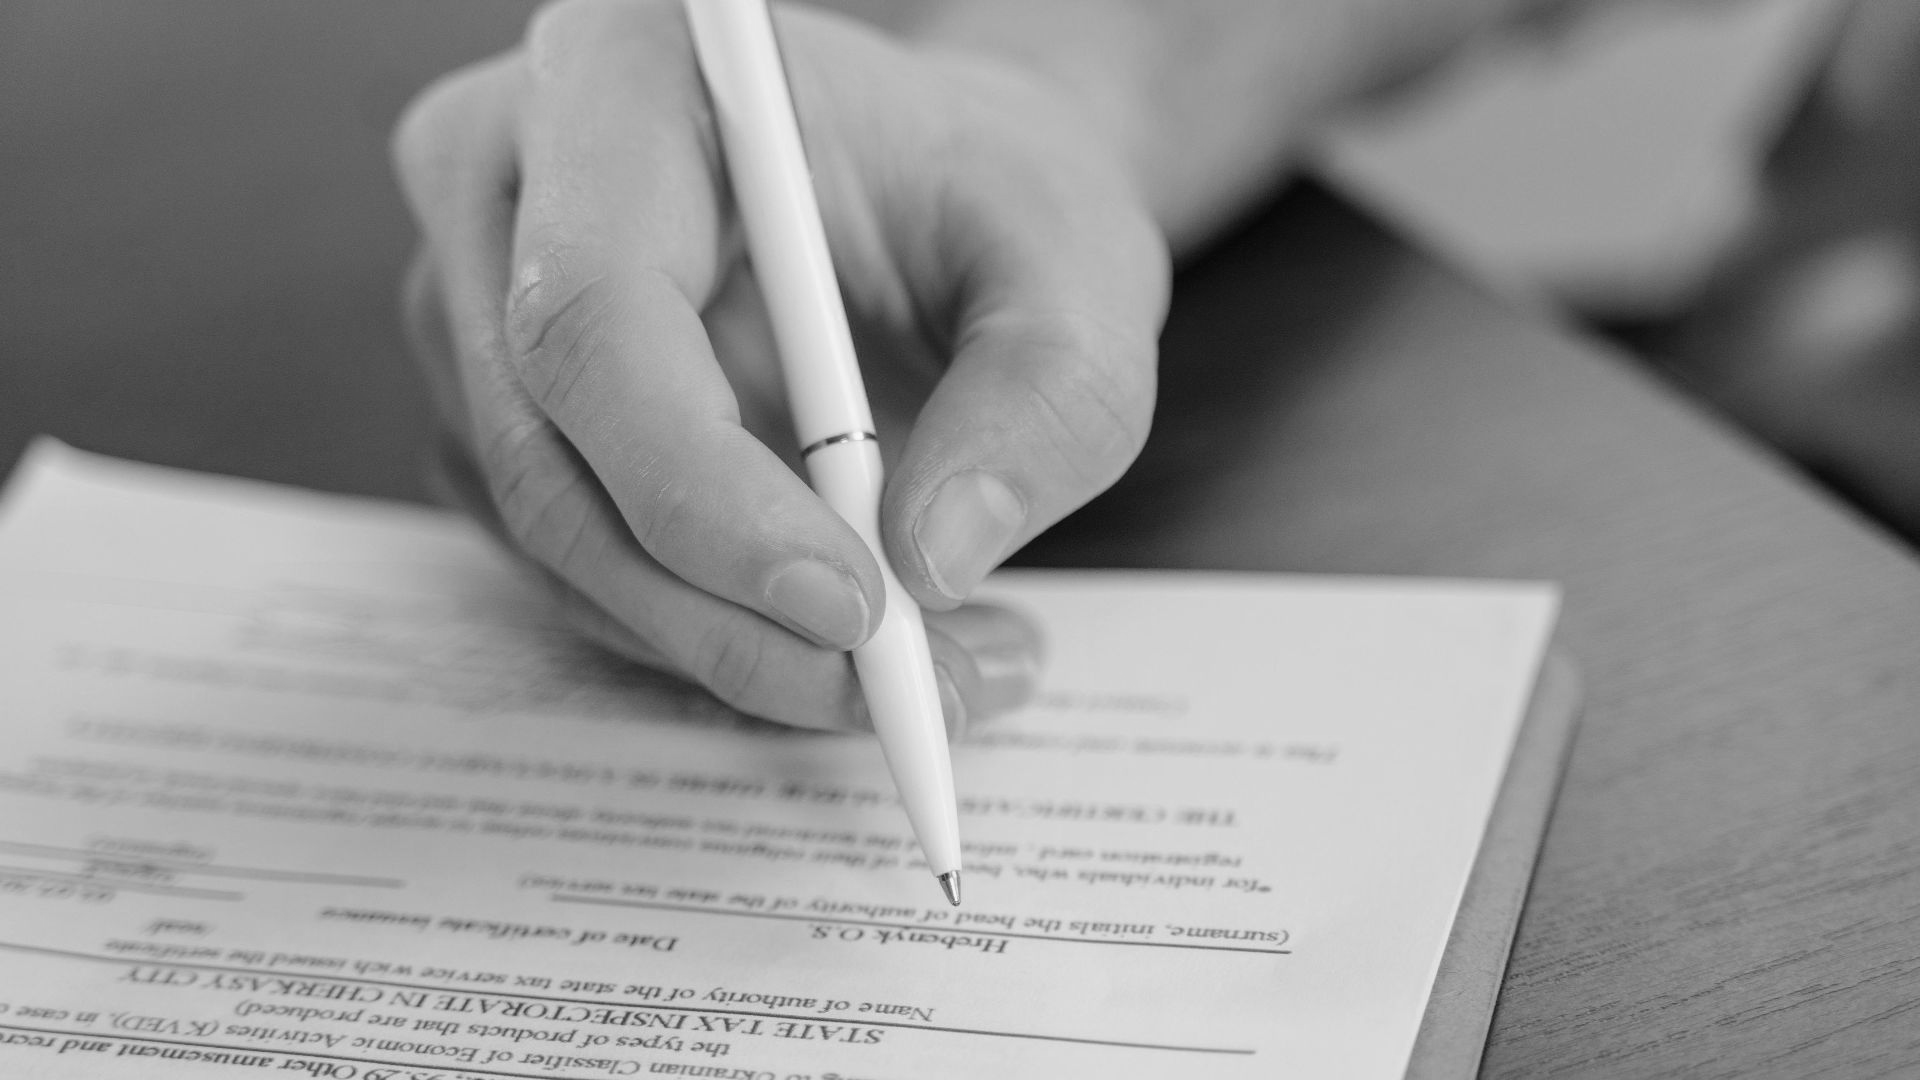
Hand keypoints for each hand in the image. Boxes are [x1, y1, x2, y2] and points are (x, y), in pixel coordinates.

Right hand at [391, 0, 1168, 733]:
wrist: (933, 190)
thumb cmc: (987, 189)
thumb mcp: (1077, 259)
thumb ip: (1045, 394)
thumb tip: (936, 562)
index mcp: (618, 83)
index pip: (597, 321)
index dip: (708, 494)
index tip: (858, 608)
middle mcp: (503, 185)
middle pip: (551, 460)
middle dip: (730, 617)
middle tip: (911, 691)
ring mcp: (478, 306)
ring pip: (560, 541)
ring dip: (739, 646)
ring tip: (941, 667)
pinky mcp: (504, 408)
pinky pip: (578, 562)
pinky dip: (712, 632)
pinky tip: (856, 637)